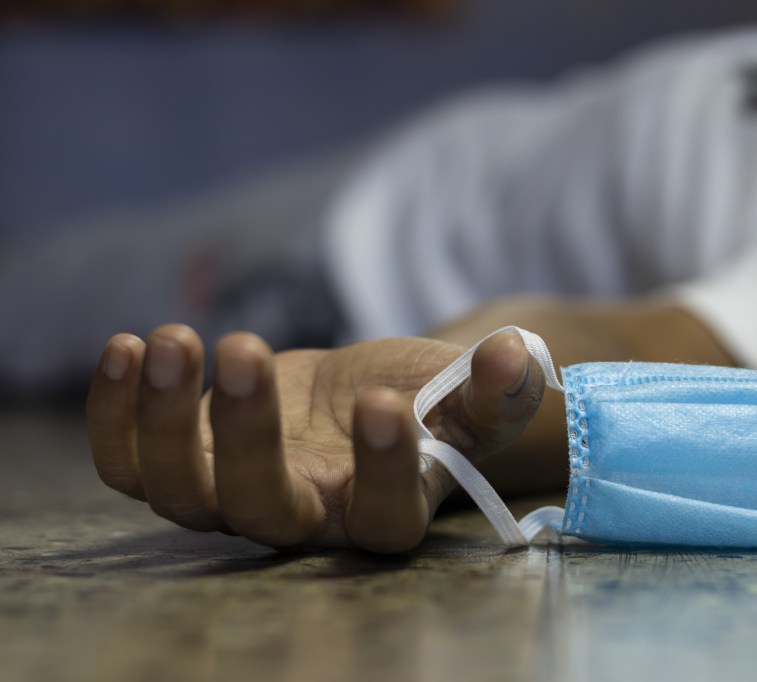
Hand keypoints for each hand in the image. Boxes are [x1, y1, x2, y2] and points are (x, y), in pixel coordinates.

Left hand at [86, 324, 544, 552]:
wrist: (368, 400)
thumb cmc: (430, 404)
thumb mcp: (471, 395)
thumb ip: (494, 388)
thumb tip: (512, 356)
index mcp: (383, 512)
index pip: (383, 518)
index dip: (383, 474)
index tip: (385, 406)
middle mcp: (306, 519)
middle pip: (262, 511)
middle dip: (245, 436)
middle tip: (248, 349)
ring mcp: (238, 494)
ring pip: (180, 493)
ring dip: (163, 421)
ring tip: (174, 339)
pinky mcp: (189, 457)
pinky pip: (131, 463)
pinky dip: (117, 414)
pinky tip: (128, 348)